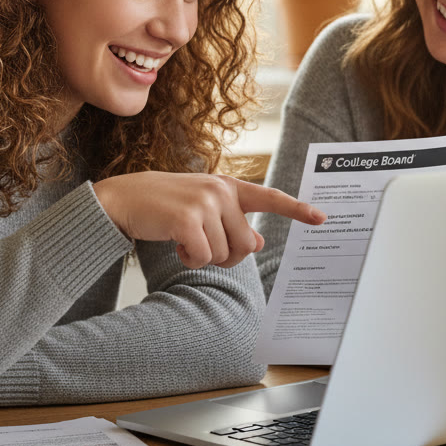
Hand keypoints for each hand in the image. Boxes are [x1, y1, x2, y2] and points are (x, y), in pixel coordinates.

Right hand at [94, 172, 325, 268]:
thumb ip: (232, 221)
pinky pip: (203, 257)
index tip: (322, 218)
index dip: (297, 209)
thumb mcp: (203, 209)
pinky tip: (174, 243)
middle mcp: (221, 190)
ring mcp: (205, 202)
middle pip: (246, 244)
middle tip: (200, 243)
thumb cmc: (164, 206)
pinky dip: (188, 259)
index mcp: (228, 186)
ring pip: (224, 254)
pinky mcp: (188, 219)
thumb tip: (259, 241)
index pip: (270, 197)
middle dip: (225, 254)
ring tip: (182, 237)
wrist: (123, 199)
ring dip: (202, 256)